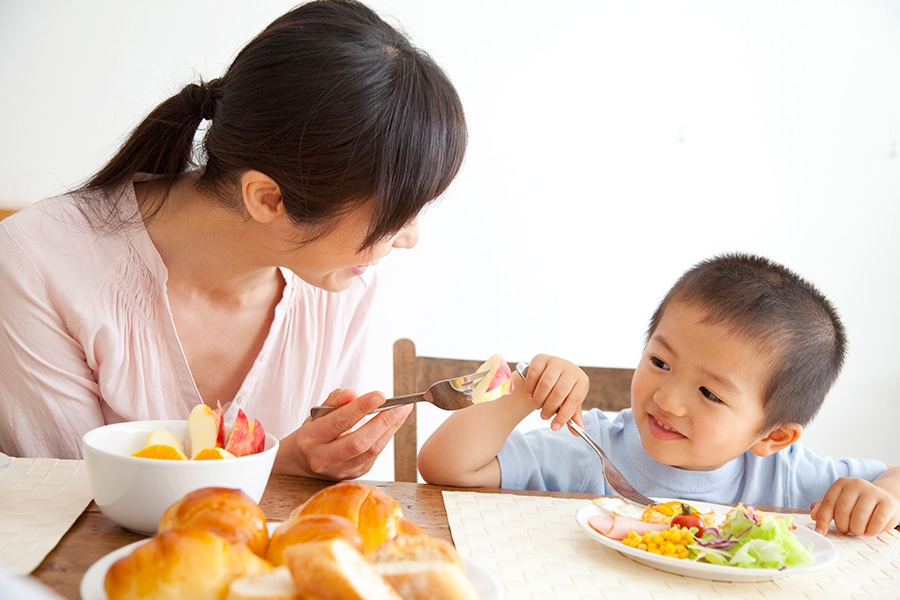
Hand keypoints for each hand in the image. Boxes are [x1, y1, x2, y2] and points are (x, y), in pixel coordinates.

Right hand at [274, 388, 412, 479]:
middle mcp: (322, 459)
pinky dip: (386, 438)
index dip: (361, 408)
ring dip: (390, 429)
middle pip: (358, 442)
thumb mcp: (317, 414)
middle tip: (401, 406)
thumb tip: (351, 393)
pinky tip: (394, 423)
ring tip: (402, 411)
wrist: (302, 462)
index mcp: (310, 439)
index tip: (380, 395)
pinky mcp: (353, 475)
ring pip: (370, 451)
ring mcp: (339, 470)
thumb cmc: (313, 432)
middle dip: (383, 422)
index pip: (339, 422)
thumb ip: (334, 401)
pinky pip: (374, 456)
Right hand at [521, 354, 588, 431]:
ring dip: (539, 399)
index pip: (573, 401)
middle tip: (543, 416)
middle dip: (549, 408)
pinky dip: (530, 388)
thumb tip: (578, 433)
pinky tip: (530, 395)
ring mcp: (556, 361)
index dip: (563, 416)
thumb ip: (573, 417)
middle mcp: (571, 368)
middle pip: (558, 392)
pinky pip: (533, 375)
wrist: (551, 373)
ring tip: (537, 406)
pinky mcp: (541, 358)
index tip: (554, 427)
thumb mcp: (569, 403)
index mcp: (582, 381)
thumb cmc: (563, 391)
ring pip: (545, 384)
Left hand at [810, 477, 899, 535]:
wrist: (885, 498)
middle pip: (842, 511)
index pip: (828, 503)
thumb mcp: (840, 502)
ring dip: (857, 530)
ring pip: (859, 518)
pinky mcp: (888, 502)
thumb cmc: (858, 503)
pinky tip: (870, 530)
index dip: (822, 520)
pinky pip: (877, 522)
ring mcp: (873, 492)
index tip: (820, 533)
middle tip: (847, 530)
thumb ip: (824, 507)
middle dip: (843, 526)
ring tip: (858, 530)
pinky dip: (871, 530)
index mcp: (842, 483)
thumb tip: (814, 514)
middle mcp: (857, 484)